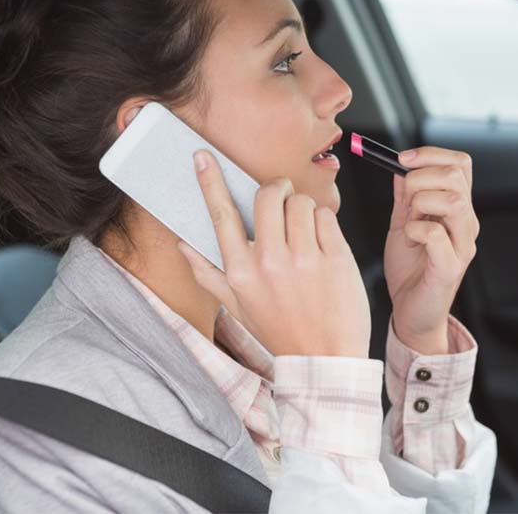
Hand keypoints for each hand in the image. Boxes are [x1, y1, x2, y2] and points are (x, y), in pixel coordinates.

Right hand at [177, 149, 370, 357]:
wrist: (325, 361)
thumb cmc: (280, 331)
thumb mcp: (237, 307)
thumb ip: (207, 274)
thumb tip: (181, 245)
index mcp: (240, 272)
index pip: (221, 215)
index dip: (210, 182)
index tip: (203, 156)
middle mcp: (269, 263)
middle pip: (268, 194)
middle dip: (277, 189)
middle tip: (282, 198)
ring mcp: (304, 260)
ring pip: (301, 202)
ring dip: (303, 209)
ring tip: (305, 234)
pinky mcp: (336, 259)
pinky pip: (326, 217)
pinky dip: (325, 224)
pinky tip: (323, 246)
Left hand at [383, 146, 478, 352]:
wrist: (409, 312)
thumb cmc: (409, 270)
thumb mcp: (402, 224)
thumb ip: (404, 197)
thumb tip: (400, 165)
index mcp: (456, 209)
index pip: (460, 164)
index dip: (431, 154)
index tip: (402, 159)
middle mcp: (466, 224)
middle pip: (456, 176)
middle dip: (420, 177)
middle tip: (404, 198)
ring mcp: (462, 245)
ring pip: (453, 201)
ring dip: (420, 202)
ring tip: (409, 222)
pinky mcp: (450, 267)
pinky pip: (436, 234)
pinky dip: (415, 229)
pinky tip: (409, 240)